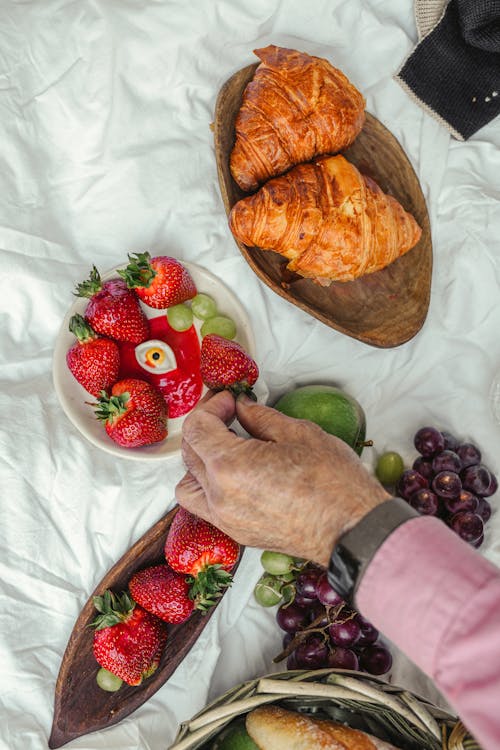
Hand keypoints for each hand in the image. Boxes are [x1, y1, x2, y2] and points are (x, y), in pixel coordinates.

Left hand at [175, 391, 389, 565]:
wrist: (352, 529)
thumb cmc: (333, 483)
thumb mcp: (298, 433)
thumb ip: (261, 418)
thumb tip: (243, 408)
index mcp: (230, 466)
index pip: (198, 428)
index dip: (212, 406)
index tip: (231, 400)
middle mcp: (220, 496)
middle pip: (190, 453)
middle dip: (205, 427)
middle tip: (227, 413)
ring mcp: (226, 519)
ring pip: (189, 485)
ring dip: (199, 462)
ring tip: (225, 448)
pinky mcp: (238, 533)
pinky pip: (206, 507)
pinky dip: (209, 487)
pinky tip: (234, 475)